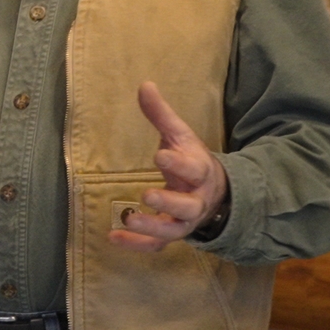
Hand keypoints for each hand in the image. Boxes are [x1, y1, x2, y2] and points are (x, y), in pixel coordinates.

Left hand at [109, 81, 227, 251]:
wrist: (216, 192)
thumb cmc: (192, 160)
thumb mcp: (179, 136)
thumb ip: (161, 115)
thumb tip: (144, 84)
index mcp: (199, 171)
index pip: (193, 168)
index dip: (178, 164)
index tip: (160, 155)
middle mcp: (195, 200)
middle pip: (187, 206)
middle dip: (168, 202)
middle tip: (146, 195)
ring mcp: (185, 221)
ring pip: (173, 230)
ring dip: (152, 228)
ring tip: (129, 220)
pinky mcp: (173, 233)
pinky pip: (157, 245)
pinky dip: (137, 245)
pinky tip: (113, 238)